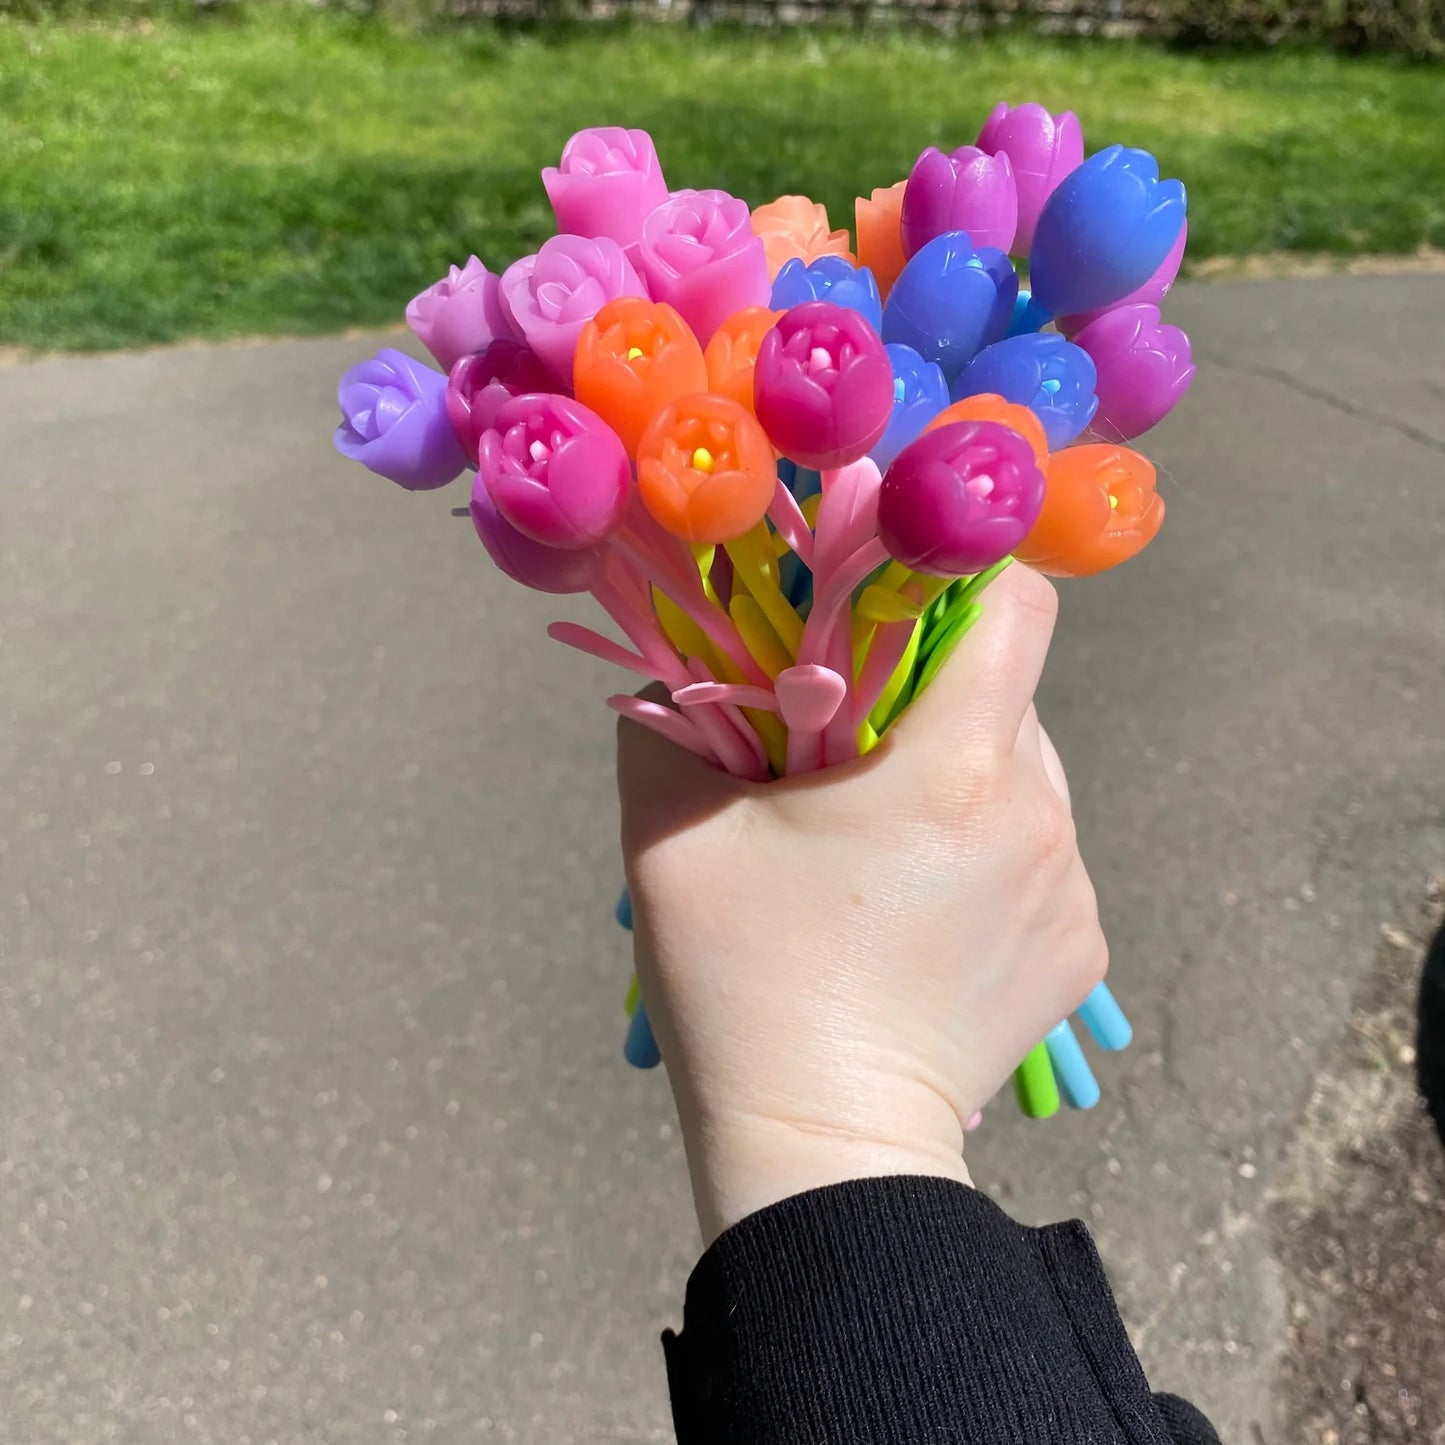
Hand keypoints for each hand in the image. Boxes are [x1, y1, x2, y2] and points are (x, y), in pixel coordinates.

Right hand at [617, 565, 1107, 1242]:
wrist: (824, 1148)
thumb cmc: (743, 984)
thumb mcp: (670, 838)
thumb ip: (669, 718)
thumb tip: (684, 656)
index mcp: (954, 770)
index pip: (1018, 602)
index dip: (963, 571)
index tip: (898, 593)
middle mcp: (1038, 815)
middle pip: (1010, 691)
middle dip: (931, 691)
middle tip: (850, 747)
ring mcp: (1071, 889)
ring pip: (1024, 771)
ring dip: (960, 773)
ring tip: (882, 845)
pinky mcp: (1080, 947)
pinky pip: (1042, 851)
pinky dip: (988, 851)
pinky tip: (921, 911)